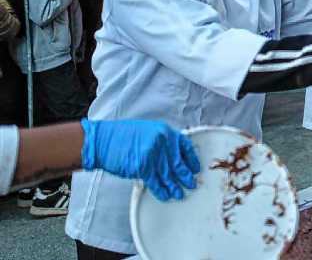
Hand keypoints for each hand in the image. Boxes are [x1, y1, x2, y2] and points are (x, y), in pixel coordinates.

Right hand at [81, 119, 199, 201]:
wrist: (102, 140)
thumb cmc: (122, 136)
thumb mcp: (148, 131)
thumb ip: (163, 142)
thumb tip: (173, 157)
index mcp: (165, 131)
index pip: (185, 147)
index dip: (192, 159)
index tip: (195, 168)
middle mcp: (162, 142)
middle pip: (178, 164)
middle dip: (186, 176)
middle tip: (192, 184)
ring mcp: (153, 155)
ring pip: (168, 175)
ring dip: (174, 186)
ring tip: (180, 193)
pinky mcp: (142, 167)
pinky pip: (155, 182)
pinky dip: (161, 190)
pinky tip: (166, 195)